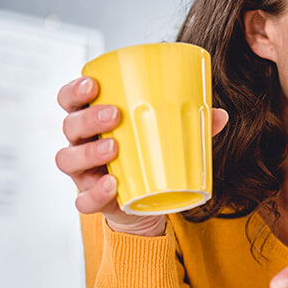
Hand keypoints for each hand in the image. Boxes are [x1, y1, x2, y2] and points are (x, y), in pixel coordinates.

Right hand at [54, 76, 228, 235]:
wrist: (147, 203)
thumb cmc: (150, 157)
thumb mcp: (167, 138)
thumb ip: (191, 126)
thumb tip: (219, 114)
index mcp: (94, 121)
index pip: (70, 100)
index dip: (74, 91)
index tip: (92, 84)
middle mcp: (81, 144)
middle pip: (70, 126)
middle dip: (88, 118)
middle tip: (114, 115)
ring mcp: (83, 173)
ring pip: (68, 160)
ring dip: (89, 152)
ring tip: (114, 148)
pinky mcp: (91, 199)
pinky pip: (83, 200)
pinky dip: (96, 193)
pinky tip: (112, 184)